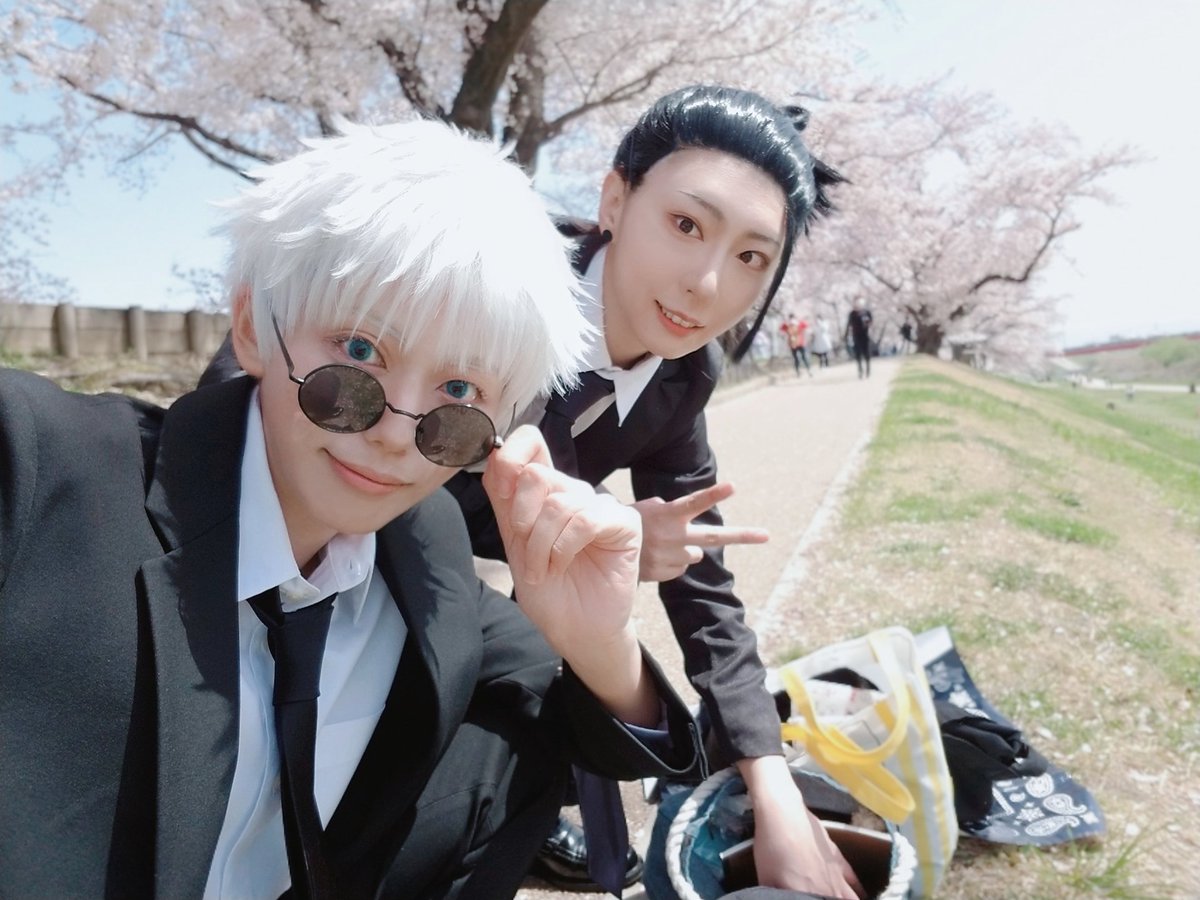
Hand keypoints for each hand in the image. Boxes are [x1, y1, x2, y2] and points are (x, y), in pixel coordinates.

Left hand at [482, 426, 654, 723]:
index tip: (502, 492)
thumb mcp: (515, 543)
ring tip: (545, 569)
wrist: (575, 631)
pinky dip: (565, 545)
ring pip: (559, 502)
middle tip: (529, 556)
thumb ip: (506, 500)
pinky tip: (563, 563)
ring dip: (542, 544)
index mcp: (545, 493)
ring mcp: (599, 505)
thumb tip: (497, 456)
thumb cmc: (549, 592)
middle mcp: (572, 493)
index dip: (511, 455)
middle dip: (523, 521)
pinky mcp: (624, 523)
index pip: (531, 442)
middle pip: (537, 475)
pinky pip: (585, 519)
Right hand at [632, 482, 767, 581]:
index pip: (695, 503)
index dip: (714, 494)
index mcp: (669, 516)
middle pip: (715, 536)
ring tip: (663, 544)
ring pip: (695, 554)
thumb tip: (689, 523)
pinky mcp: (667, 573)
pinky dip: (673, 562)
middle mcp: (675, 536)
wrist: (605, 550)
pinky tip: (655, 556)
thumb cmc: (631, 522)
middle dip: (743, 535)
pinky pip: (681, 567)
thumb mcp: (648, 508)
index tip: (733, 486)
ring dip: (686, 548)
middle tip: (767, 535)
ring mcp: (672, 557)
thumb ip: (672, 511)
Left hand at [738, 757, 864, 898]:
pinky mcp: (838, 857)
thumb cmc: (772, 847)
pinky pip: (854, 879)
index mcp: (810, 894)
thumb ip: (776, 894)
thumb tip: (780, 896)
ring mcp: (837, 872)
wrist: (783, 814)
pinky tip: (859, 892)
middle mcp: (828, 888)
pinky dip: (858, 889)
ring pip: (852, 897)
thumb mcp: (766, 878)